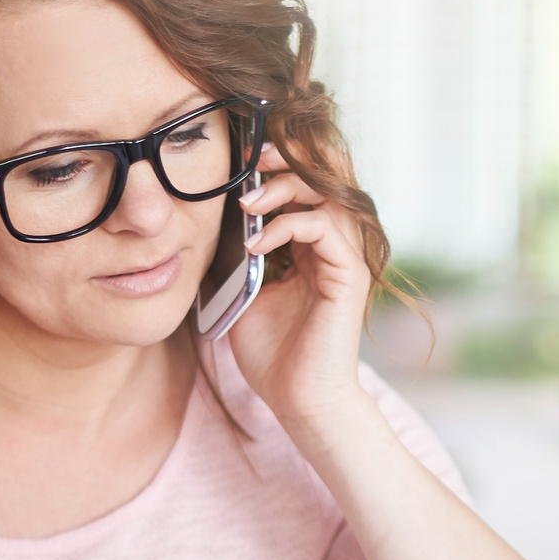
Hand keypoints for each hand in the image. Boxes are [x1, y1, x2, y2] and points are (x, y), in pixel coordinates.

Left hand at [225, 145, 374, 432]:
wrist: (298, 400)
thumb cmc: (273, 354)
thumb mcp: (243, 291)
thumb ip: (236, 254)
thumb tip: (208, 218)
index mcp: (313, 246)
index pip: (305, 185)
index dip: (278, 165)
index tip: (241, 161)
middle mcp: (335, 246)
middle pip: (326, 175)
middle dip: (289, 158)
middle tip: (252, 159)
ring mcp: (346, 259)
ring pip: (328, 194)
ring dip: (284, 189)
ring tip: (248, 202)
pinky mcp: (350, 276)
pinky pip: (324, 228)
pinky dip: (288, 225)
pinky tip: (257, 242)